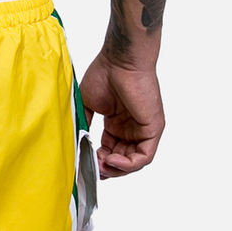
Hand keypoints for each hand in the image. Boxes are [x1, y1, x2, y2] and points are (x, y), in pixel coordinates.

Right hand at [78, 51, 164, 177]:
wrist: (120, 60)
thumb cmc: (104, 74)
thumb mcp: (88, 105)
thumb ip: (85, 125)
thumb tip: (77, 144)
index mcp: (117, 123)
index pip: (110, 150)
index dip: (98, 160)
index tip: (85, 163)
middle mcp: (131, 128)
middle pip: (122, 160)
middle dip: (107, 168)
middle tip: (93, 168)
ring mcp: (143, 129)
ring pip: (133, 162)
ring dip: (117, 169)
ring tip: (101, 166)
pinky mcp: (153, 129)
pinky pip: (144, 156)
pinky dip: (128, 165)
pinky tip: (111, 161)